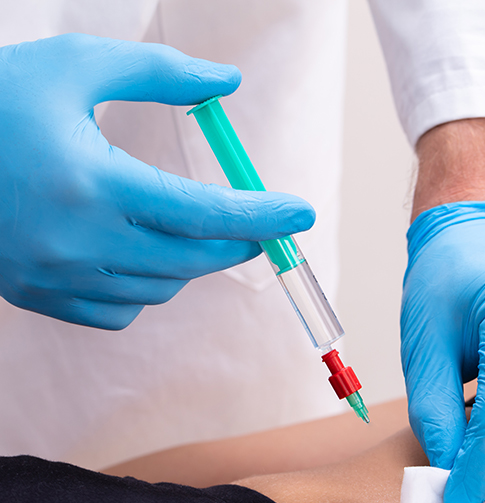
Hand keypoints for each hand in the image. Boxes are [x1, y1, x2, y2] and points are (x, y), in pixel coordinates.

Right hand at [0, 34, 314, 328]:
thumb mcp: (75, 67)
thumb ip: (161, 74)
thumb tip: (227, 83)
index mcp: (92, 183)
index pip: (204, 213)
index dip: (261, 215)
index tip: (301, 213)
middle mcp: (79, 242)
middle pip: (192, 260)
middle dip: (234, 242)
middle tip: (256, 224)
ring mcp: (57, 278)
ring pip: (162, 289)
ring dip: (188, 261)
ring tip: (181, 227)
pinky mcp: (42, 298)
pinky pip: (122, 311)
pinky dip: (145, 287)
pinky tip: (134, 254)